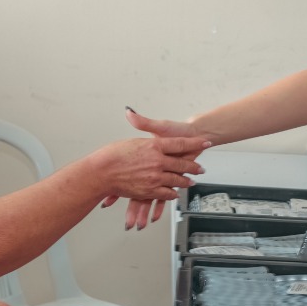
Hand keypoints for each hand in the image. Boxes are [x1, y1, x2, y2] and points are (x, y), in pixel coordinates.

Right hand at [88, 129, 207, 208]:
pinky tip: (175, 193)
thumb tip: (132, 111)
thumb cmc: (111, 155)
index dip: (195, 142)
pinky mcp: (149, 190)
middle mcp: (158, 161)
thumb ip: (137, 125)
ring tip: (191, 181)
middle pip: (183, 163)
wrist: (101, 172)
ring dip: (185, 181)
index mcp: (154, 146)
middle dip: (194, 166)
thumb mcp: (130, 137)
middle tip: (201, 168)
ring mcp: (155, 177)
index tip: (205, 142)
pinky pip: (166, 193)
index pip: (181, 143)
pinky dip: (172, 193)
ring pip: (177, 180)